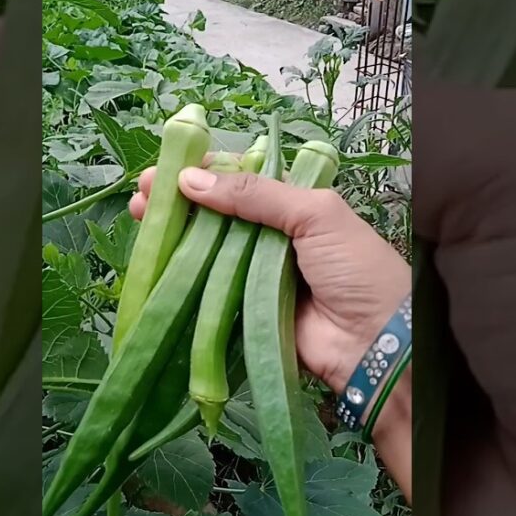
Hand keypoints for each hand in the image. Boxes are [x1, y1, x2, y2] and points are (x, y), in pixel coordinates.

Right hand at [0, 18, 413, 456]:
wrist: (377, 344)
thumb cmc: (356, 268)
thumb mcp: (313, 214)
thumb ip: (254, 193)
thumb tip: (191, 179)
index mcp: (296, 205)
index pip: (239, 180)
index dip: (200, 172)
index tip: (162, 170)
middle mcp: (273, 237)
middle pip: (214, 215)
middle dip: (176, 204)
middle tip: (140, 197)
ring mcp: (256, 276)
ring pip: (205, 252)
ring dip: (171, 237)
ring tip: (138, 221)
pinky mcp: (243, 313)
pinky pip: (207, 292)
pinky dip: (180, 278)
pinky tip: (154, 265)